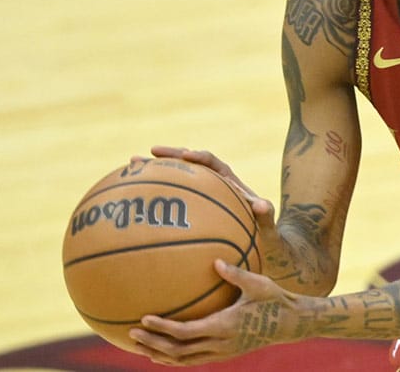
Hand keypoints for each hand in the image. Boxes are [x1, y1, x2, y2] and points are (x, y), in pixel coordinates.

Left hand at [129, 259, 306, 365]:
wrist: (292, 324)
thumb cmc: (275, 299)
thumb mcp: (258, 284)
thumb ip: (235, 273)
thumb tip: (215, 260)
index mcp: (225, 326)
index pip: (186, 332)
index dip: (163, 328)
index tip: (144, 319)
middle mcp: (221, 344)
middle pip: (178, 351)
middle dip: (153, 344)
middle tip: (130, 334)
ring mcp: (222, 352)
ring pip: (184, 360)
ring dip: (160, 355)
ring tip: (139, 347)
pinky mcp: (225, 354)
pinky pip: (194, 360)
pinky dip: (175, 358)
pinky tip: (163, 351)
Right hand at [144, 147, 288, 280]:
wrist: (261, 246)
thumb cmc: (265, 236)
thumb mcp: (268, 226)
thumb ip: (266, 215)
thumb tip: (260, 205)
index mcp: (230, 183)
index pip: (213, 163)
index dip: (199, 157)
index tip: (185, 155)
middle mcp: (214, 185)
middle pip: (189, 164)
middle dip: (170, 156)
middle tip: (149, 153)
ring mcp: (203, 198)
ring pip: (177, 180)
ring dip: (157, 172)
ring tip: (132, 166)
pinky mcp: (194, 211)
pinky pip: (172, 201)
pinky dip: (156, 197)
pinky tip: (135, 203)